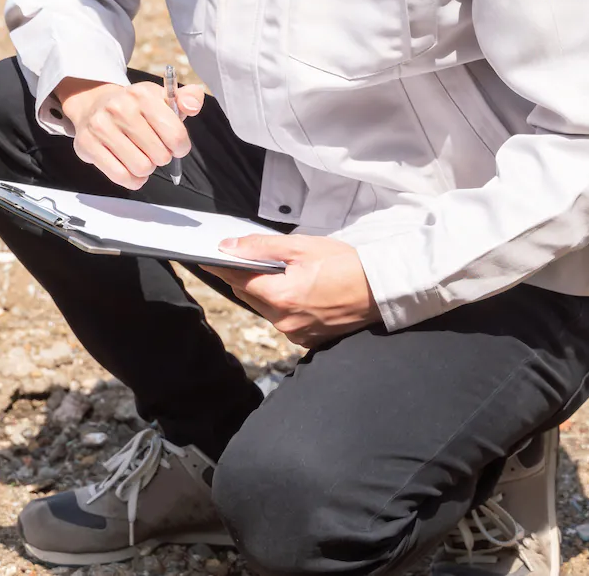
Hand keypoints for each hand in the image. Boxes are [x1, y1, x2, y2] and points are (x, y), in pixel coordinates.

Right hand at [56, 76, 204, 190]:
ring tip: (141, 158)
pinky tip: (130, 170)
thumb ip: (187, 98)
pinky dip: (131, 179)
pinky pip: (121, 176)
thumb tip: (193, 105)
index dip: (180, 147)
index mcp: (143, 94)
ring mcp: (101, 126)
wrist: (93, 106)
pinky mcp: (87, 144)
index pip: (176, 135)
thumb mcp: (161, 98)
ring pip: (141, 168)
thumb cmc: (134, 107)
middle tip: (154, 150)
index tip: (175, 146)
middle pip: (160, 155)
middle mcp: (120, 107)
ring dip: (146, 169)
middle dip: (161, 158)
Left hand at [207, 234, 379, 348]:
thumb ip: (261, 248)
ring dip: (266, 293)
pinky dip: (284, 307)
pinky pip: (286, 321)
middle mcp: (284, 322)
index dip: (222, 268)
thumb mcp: (301, 247)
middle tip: (248, 260)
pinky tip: (299, 292)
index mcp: (280, 297)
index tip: (208, 259)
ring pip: (267, 310)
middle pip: (250, 297)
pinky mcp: (310, 340)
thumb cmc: (344, 264)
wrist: (380, 289)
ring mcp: (297, 335)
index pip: (238, 280)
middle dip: (246, 278)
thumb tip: (228, 247)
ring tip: (281, 275)